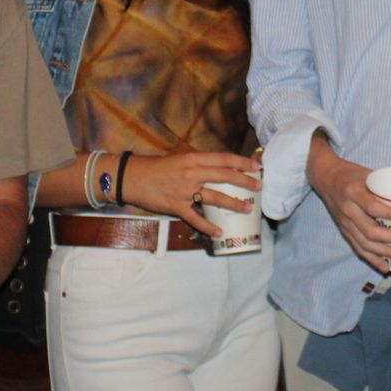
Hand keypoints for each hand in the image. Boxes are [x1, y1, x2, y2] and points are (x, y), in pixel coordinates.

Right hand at [120, 152, 259, 236]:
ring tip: (247, 208)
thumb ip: (198, 163)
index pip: (223, 159)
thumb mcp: (179, 158)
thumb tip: (219, 167)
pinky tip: (219, 231)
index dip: (242, 162)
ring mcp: (184, 191)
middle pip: (224, 176)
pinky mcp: (175, 206)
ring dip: (233, 204)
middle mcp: (191, 173)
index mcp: (193, 158)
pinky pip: (195, 218)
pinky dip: (207, 226)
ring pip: (215, 197)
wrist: (131, 177)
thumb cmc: (156, 167)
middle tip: (260, 186)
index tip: (257, 166)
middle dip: (245, 181)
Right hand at [307, 141, 390, 273]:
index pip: (372, 207)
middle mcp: (347, 210)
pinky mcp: (344, 232)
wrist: (325, 178)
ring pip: (366, 244)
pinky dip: (373, 260)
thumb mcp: (366, 173)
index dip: (390, 214)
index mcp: (353, 192)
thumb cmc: (350, 174)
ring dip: (387, 252)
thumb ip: (383, 187)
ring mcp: (345, 223)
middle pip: (370, 231)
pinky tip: (386, 267)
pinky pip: (359, 249)